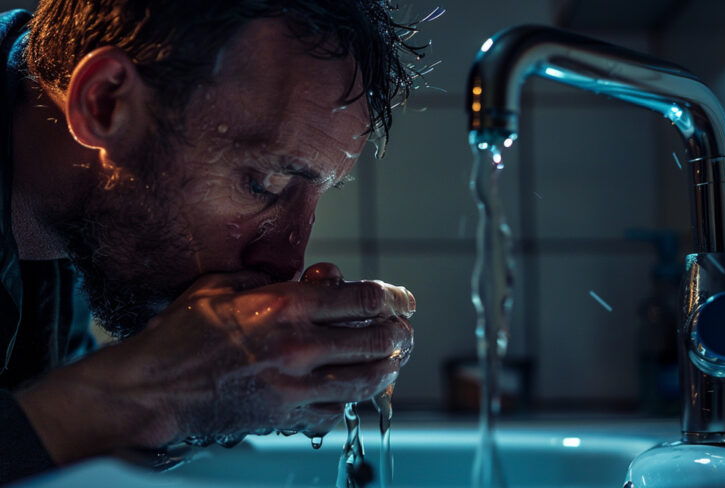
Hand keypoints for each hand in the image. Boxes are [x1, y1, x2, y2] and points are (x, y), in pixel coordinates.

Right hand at [17, 262, 413, 461]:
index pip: (363, 300)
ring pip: (365, 381)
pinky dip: (348, 402)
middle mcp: (298, 346)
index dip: (395, 298)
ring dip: (388, 370)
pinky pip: (334, 413)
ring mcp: (294, 387)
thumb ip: (269, 280)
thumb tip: (309, 281)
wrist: (152, 389)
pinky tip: (351, 393)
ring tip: (395, 362)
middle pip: (376, 341)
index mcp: (285, 306)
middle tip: (407, 332)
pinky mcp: (285, 418)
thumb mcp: (222, 285)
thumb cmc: (180, 332)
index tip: (406, 300)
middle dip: (401, 335)